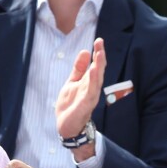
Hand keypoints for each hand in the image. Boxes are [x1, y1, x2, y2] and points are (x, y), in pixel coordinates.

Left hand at [56, 38, 105, 159]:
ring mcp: (89, 98)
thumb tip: (85, 51)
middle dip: (100, 58)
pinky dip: (91, 84)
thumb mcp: (72, 83)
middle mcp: (92, 89)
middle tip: (100, 44)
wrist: (66, 127)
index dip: (98, 53)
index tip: (99, 40)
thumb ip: (79, 69)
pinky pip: (89, 94)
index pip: (95, 66)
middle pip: (98, 72)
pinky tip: (91, 73)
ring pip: (96, 82)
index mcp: (89, 83)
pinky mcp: (84, 107)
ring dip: (98, 69)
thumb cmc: (71, 105)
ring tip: (99, 56)